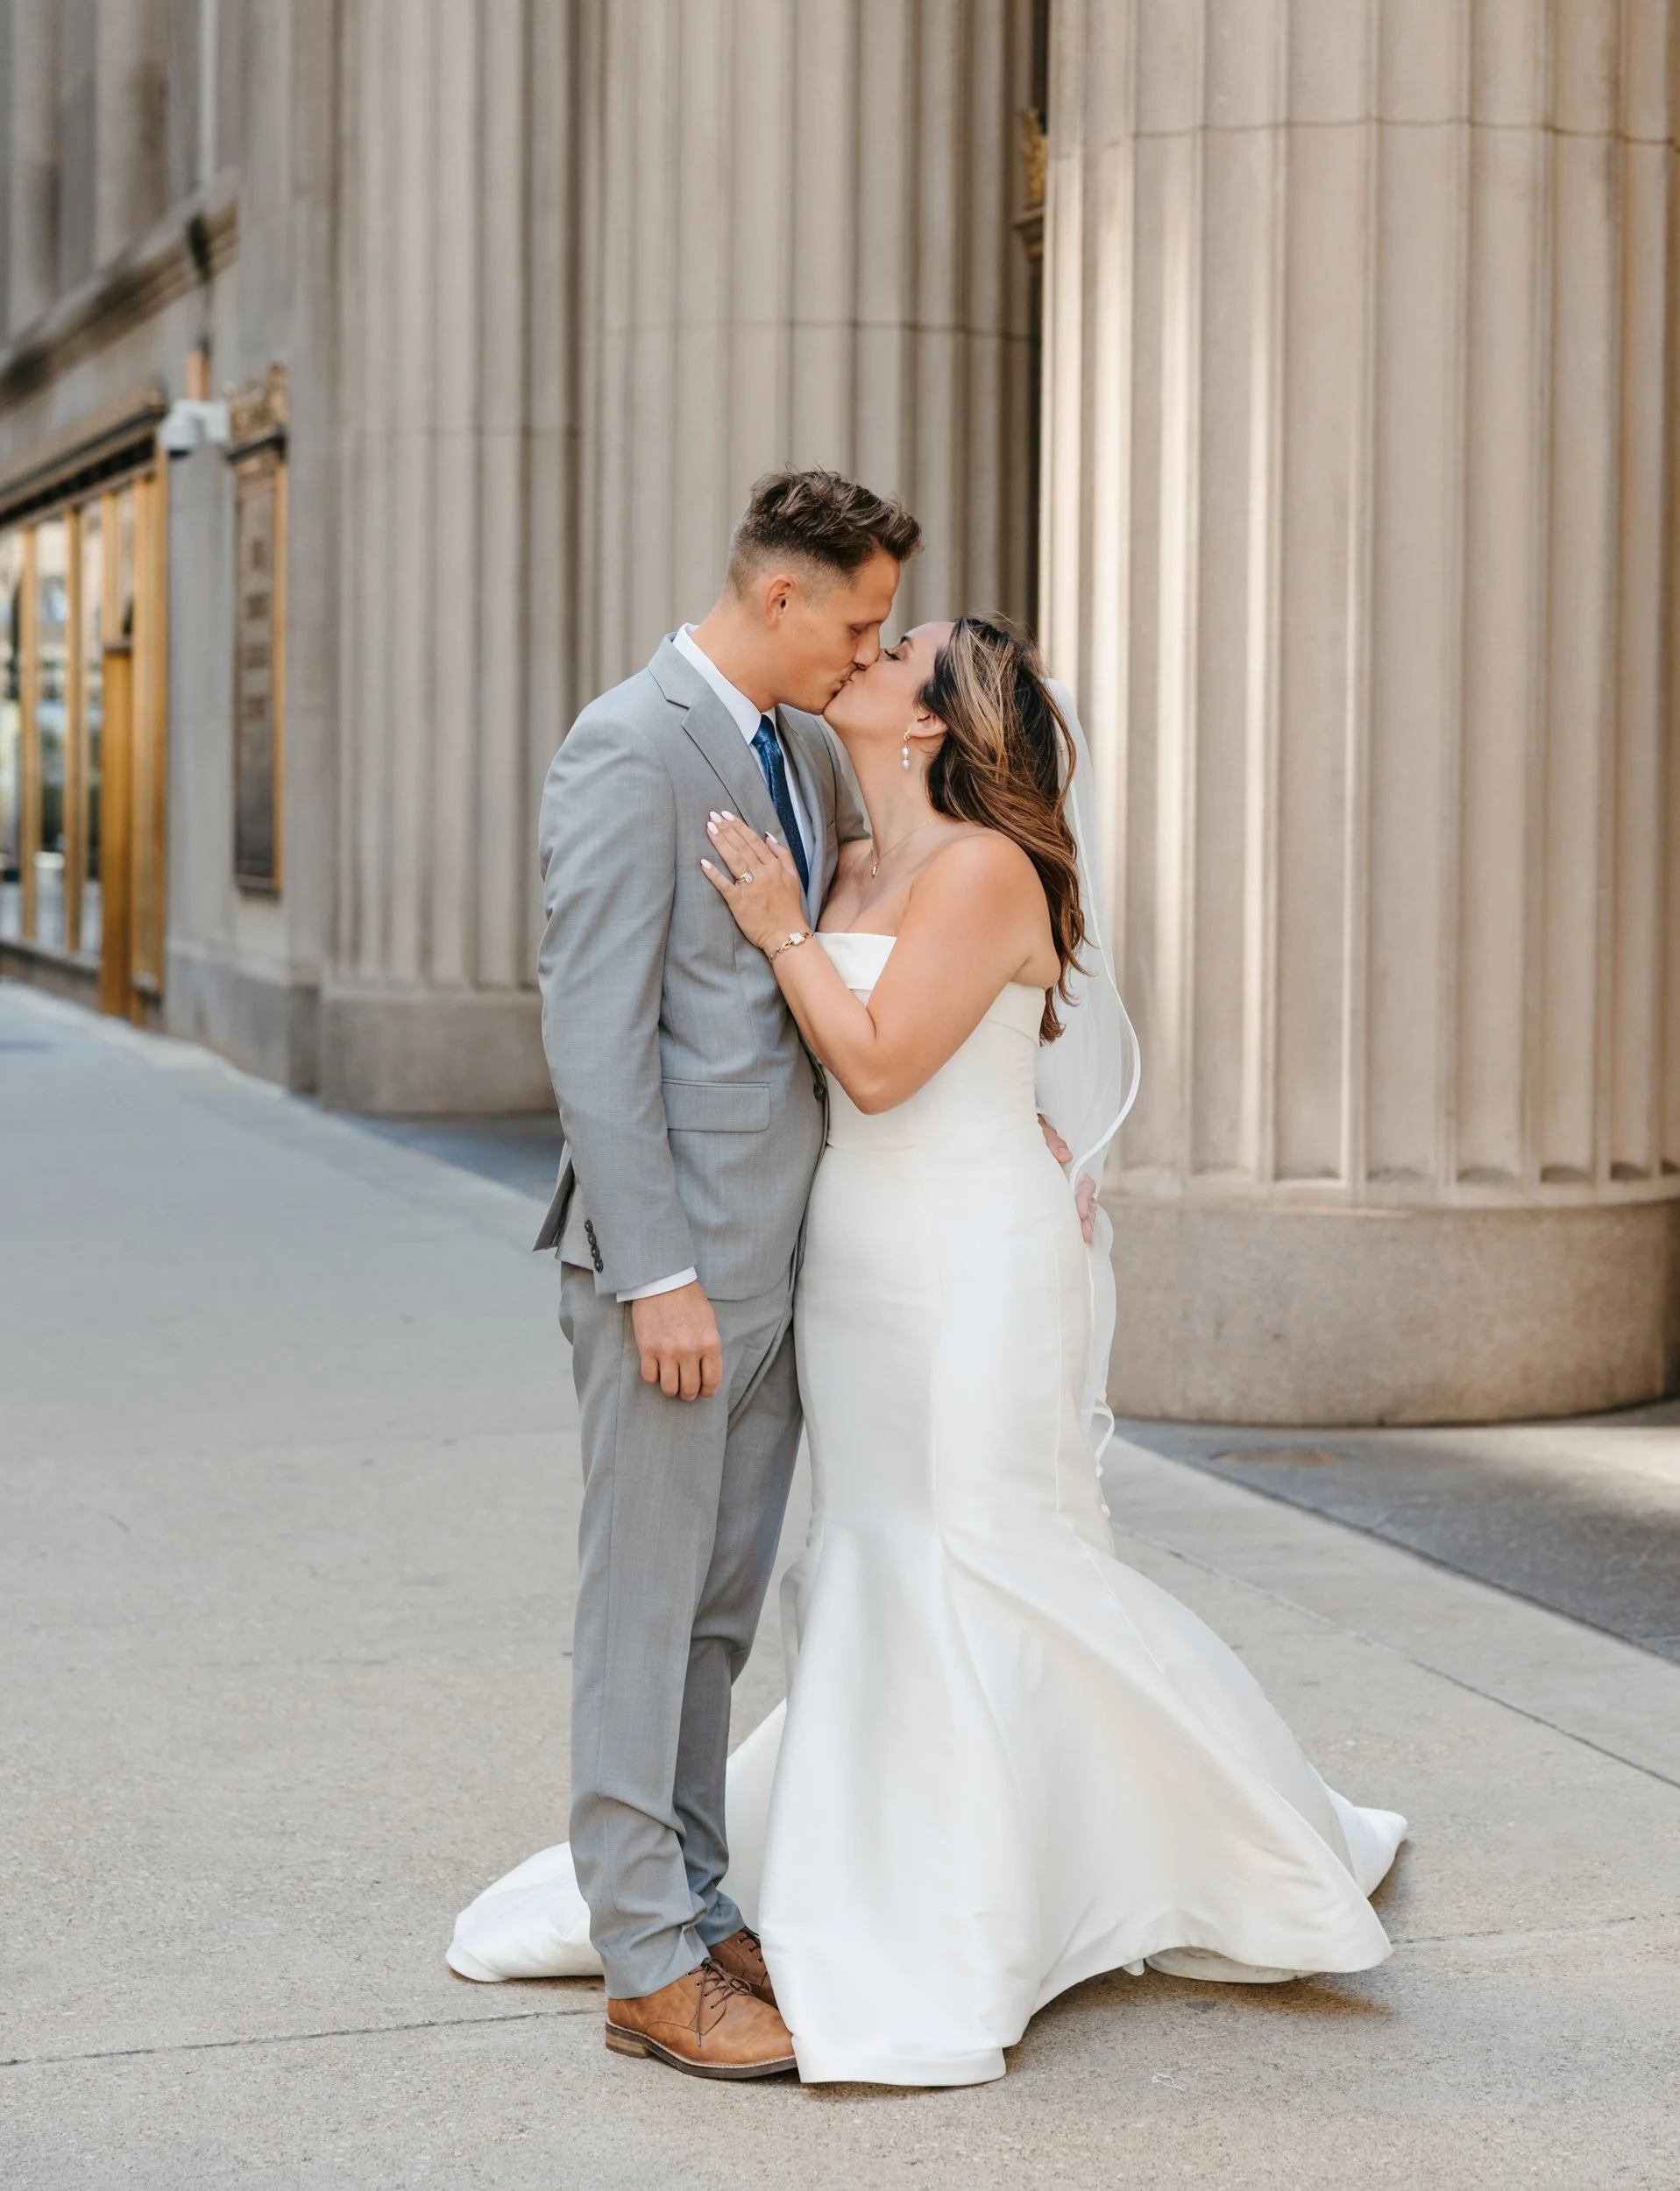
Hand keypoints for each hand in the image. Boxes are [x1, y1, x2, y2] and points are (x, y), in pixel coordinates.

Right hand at [631, 1280, 722, 1401]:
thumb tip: (706, 1369)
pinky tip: (655, 1369)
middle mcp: (689, 1351)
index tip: (703, 1393)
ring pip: (669, 1388)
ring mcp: (667, 1352)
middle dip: (688, 1394)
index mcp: (709, 1344)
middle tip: (685, 1391)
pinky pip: (649, 1377)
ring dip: (670, 1389)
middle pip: (689, 1389)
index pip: (711, 1381)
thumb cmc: (688, 1299)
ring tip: (670, 1382)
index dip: (707, 1392)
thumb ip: (709, 1346)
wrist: (663, 1281)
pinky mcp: (647, 1349)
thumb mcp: (709, 1321)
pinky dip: (653, 1377)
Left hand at [701, 812, 806, 951]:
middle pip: (742, 847)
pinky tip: (703, 862)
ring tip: (709, 828)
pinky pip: (725, 886)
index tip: (726, 814)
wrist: (786, 934)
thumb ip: (783, 855)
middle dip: (726, 829)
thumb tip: (768, 836)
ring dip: (721, 843)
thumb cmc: (789, 907)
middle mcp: (762, 874)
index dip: (739, 826)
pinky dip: (714, 874)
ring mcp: (750, 888)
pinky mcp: (739, 903)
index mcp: (774, 867)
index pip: (754, 841)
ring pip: (734, 860)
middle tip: (712, 815)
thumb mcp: (793, 878)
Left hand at [1039, 1113, 1096, 1245]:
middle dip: (1086, 1219)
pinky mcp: (1055, 1201)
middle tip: (1084, 1235)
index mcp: (1070, 1166)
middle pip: (1086, 1201)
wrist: (1018, 1136)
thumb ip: (1051, 1141)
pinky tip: (1074, 1240)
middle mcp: (1071, 1180)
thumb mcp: (1040, 1132)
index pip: (1084, 1184)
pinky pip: (1067, 1214)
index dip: (1083, 1198)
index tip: (1079, 1212)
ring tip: (1083, 1241)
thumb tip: (1065, 1156)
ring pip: (1080, 1211)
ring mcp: (1064, 1192)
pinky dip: (1072, 1226)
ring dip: (1083, 1226)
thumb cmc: (1032, 1135)